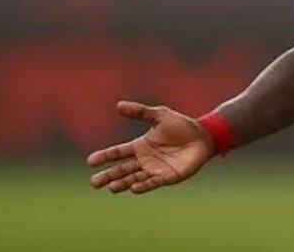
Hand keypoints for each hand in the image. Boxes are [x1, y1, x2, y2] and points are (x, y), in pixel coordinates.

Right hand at [86, 101, 213, 193]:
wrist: (203, 136)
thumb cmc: (182, 126)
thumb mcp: (160, 115)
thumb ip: (140, 112)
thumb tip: (118, 105)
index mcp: (140, 146)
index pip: (118, 152)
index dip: (105, 156)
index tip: (90, 161)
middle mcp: (145, 160)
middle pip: (122, 170)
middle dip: (108, 176)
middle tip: (94, 182)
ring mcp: (155, 169)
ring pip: (134, 178)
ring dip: (123, 183)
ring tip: (111, 187)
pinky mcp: (167, 177)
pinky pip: (153, 182)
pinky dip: (143, 185)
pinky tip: (134, 188)